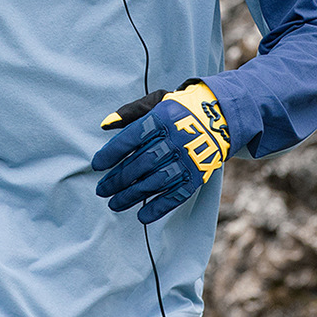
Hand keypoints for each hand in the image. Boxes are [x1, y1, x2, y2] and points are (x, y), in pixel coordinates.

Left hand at [92, 81, 229, 223]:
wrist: (220, 117)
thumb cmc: (180, 109)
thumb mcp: (157, 101)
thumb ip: (131, 112)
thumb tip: (105, 124)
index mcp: (161, 119)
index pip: (130, 138)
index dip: (111, 153)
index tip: (97, 165)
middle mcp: (174, 140)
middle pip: (140, 163)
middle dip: (118, 179)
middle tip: (101, 190)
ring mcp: (187, 160)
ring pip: (155, 182)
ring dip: (132, 195)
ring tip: (114, 204)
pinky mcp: (197, 176)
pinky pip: (176, 195)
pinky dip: (159, 207)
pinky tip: (142, 216)